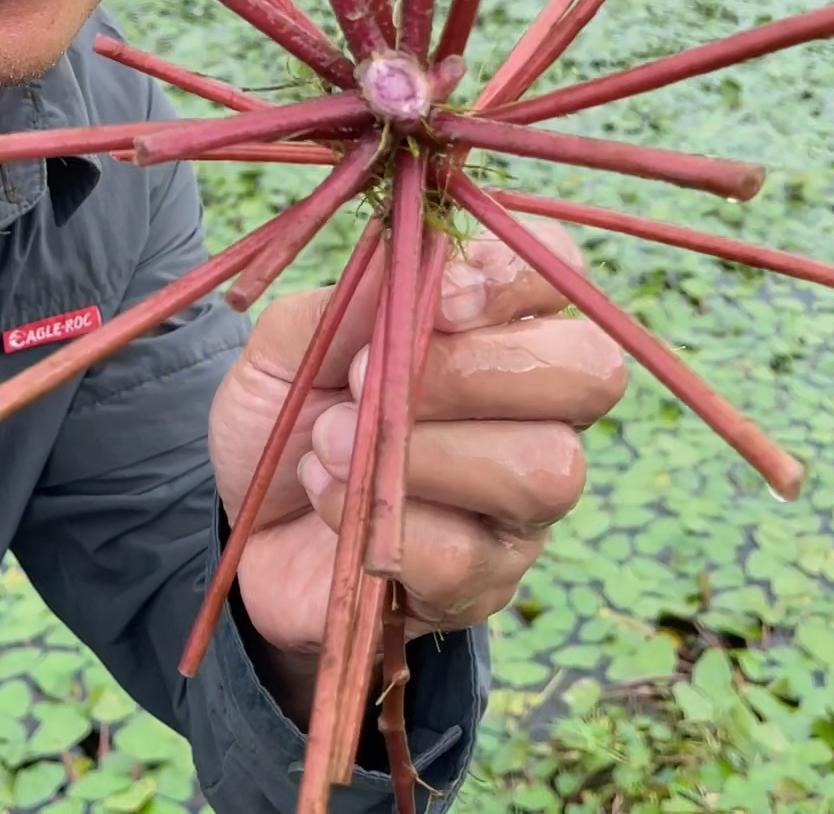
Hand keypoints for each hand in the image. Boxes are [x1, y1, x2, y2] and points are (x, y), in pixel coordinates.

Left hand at [208, 224, 626, 666]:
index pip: (557, 269)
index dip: (513, 277)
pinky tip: (328, 500)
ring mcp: (521, 503)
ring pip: (544, 470)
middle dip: (478, 370)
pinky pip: (466, 555)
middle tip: (365, 379)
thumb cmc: (287, 407)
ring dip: (421, 452)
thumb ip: (357, 295)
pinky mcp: (483, 582)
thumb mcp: (296, 335)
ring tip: (328, 441)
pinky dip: (384, 523)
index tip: (437, 299)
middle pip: (591, 372)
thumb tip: (414, 251)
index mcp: (497, 322)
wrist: (242, 520)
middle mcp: (536, 408)